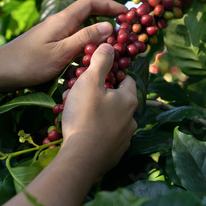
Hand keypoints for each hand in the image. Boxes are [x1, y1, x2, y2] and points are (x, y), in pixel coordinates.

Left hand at [0, 0, 126, 88]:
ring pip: (81, 31)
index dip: (109, 5)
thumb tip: (110, 26)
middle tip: (123, 32)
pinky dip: (85, 48)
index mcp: (63, 20)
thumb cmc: (28, 63)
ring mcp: (53, 35)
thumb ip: (85, 38)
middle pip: (87, 15)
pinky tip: (89, 61)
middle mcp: (59, 24)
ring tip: (112, 48)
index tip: (126, 13)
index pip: (90, 3)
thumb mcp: (61, 52)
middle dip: (106, 20)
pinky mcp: (49, 47)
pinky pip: (73, 43)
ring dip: (97, 36)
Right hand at [61, 43, 137, 176]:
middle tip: (78, 93)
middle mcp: (132, 119)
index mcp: (129, 100)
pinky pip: (104, 135)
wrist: (80, 159)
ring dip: (95, 112)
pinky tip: (79, 130)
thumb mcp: (90, 81)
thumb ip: (101, 61)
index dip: (112, 73)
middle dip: (98, 94)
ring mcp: (124, 138)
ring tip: (74, 111)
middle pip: (116, 99)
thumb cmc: (85, 116)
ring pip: (109, 118)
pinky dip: (94, 130)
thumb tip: (109, 45)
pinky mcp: (114, 153)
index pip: (126, 79)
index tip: (96, 74)